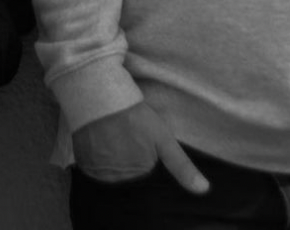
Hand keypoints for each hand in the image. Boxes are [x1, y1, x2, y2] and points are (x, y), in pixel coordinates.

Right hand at [72, 101, 208, 193]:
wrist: (100, 98)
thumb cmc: (135, 115)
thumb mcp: (163, 138)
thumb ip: (181, 166)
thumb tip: (204, 190)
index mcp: (140, 172)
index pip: (145, 169)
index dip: (143, 149)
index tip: (138, 134)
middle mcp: (120, 178)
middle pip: (128, 171)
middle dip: (128, 153)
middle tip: (125, 131)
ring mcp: (101, 173)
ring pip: (111, 169)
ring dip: (111, 154)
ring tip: (111, 132)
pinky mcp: (85, 165)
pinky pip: (94, 166)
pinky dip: (96, 154)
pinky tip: (99, 138)